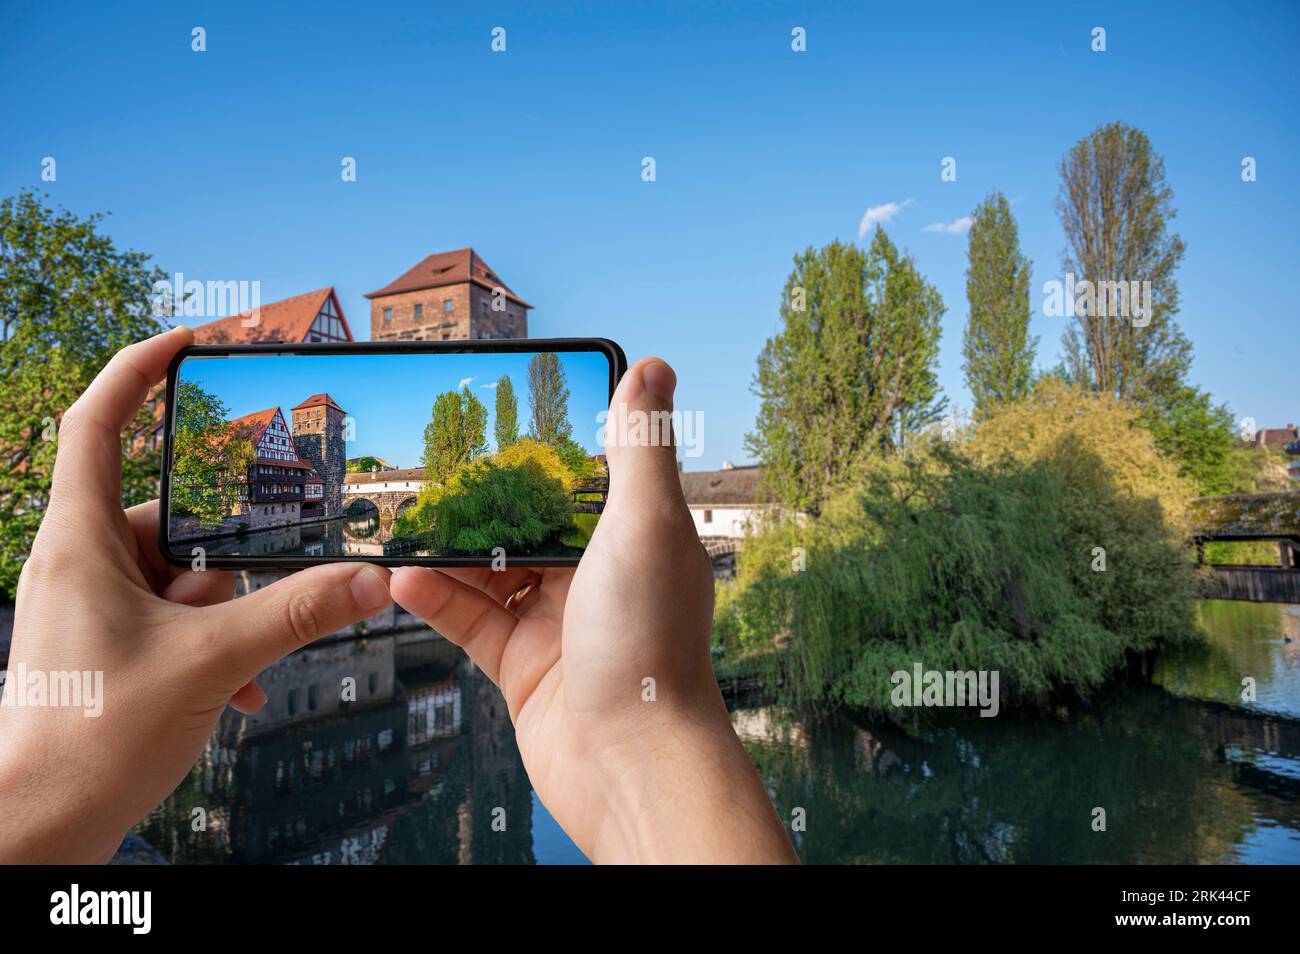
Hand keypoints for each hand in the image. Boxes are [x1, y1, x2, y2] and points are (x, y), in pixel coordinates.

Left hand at [0, 326, 392, 862]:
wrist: (38, 828)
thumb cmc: (87, 743)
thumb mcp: (210, 663)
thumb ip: (296, 613)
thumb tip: (367, 580)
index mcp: (80, 542)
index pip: (98, 422)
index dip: (139, 370)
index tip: (191, 343)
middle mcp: (83, 562)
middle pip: (174, 516)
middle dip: (226, 562)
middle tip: (242, 605)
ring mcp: (96, 604)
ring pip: (184, 575)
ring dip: (226, 616)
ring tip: (237, 669)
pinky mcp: (112, 642)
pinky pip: (177, 618)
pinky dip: (213, 645)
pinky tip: (236, 689)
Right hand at [390, 358, 797, 862]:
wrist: (629, 763)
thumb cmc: (650, 644)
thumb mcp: (645, 525)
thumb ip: (639, 448)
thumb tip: (653, 369)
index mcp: (636, 540)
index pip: (585, 479)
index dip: (545, 450)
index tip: (501, 416)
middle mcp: (598, 579)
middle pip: (529, 525)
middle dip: (483, 499)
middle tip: (432, 466)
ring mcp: (557, 623)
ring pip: (491, 570)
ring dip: (448, 548)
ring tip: (403, 517)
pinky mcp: (521, 665)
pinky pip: (469, 619)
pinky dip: (435, 598)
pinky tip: (401, 577)